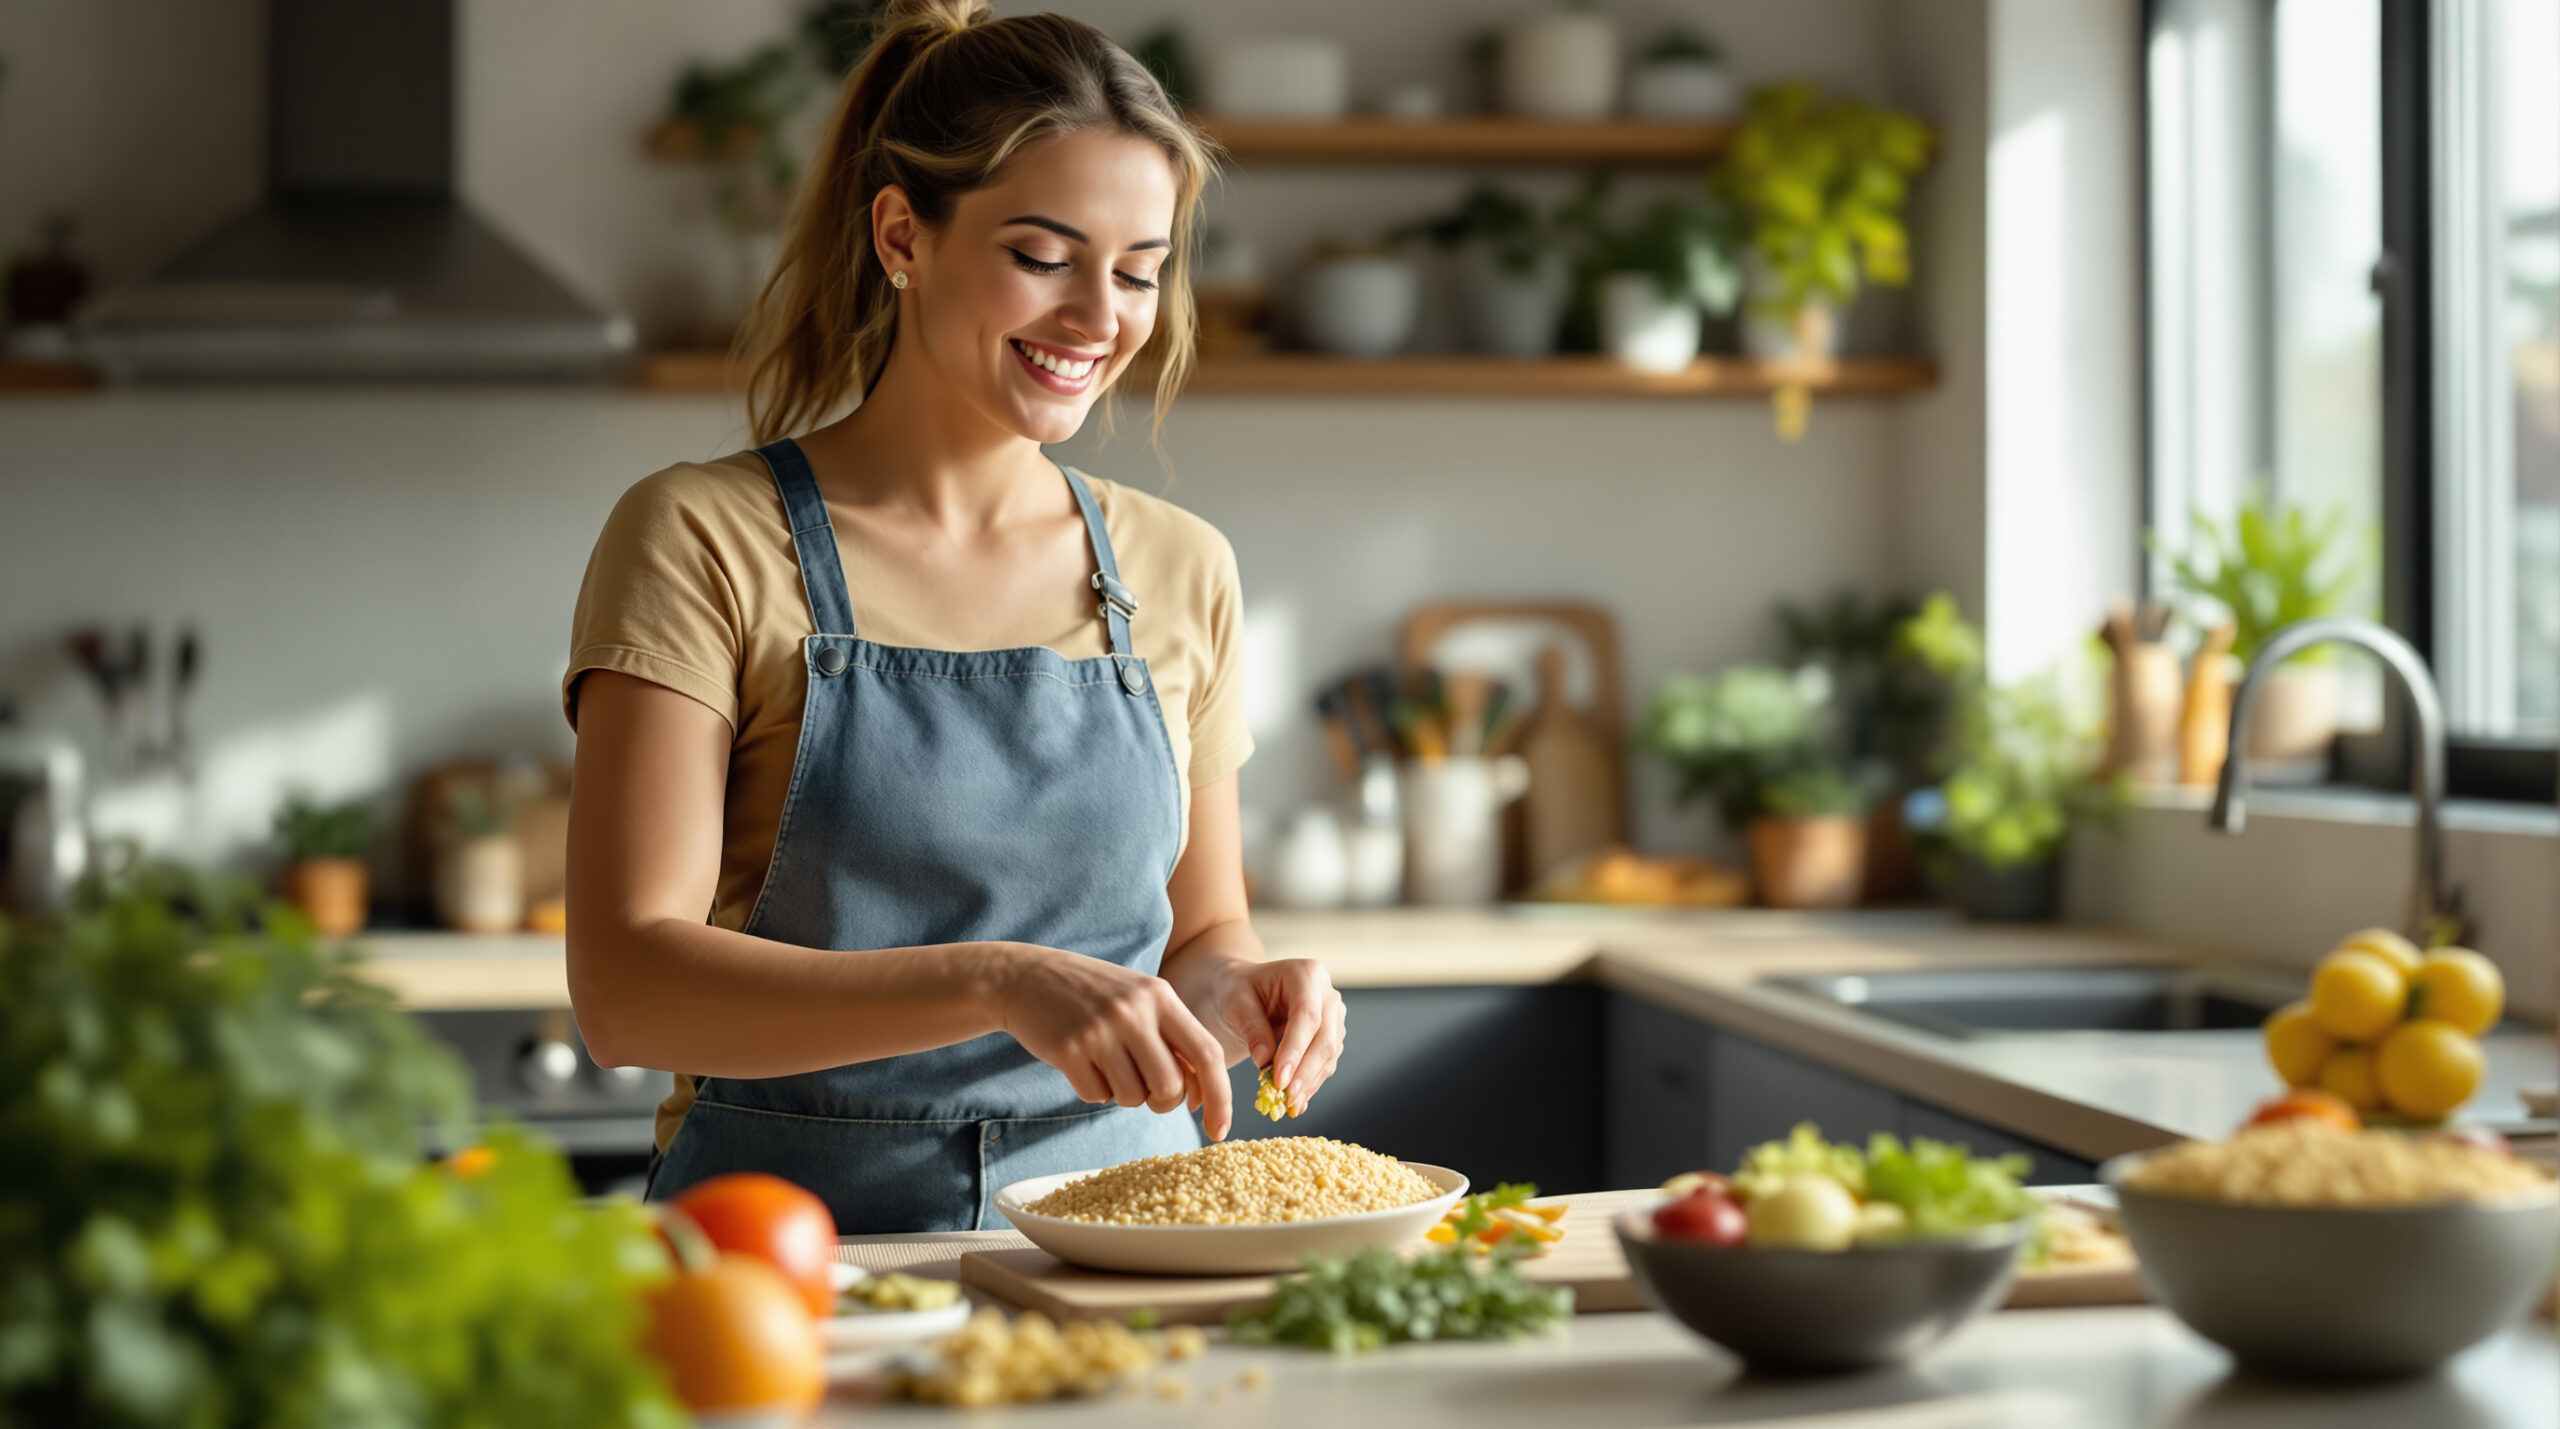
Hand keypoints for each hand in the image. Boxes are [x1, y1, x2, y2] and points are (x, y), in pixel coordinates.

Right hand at [988, 943, 1231, 1131]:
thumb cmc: (1095, 995)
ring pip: (1133, 1097)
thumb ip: (1173, 1037)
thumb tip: (1202, 1094)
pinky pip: (1096, 1096)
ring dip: (1123, 1094)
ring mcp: (1100, 1031)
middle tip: (1145, 1088)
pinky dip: (1093, 1089)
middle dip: (1162, 1101)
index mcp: (1161, 996)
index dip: (1220, 1097)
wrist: (1026, 977)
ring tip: (1106, 1063)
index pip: (1207, 1054)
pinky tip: (1081, 1062)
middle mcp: (1134, 1011)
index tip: (1220, 1129)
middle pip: (1170, 1087)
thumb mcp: (1140, 1000)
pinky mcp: (1068, 1050)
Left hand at [1196, 957, 1345, 1123]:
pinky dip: (1310, 1083)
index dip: (1296, 1049)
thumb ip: (1251, 1027)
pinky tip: (1294, 1102)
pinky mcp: (1330, 1037)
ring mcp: (1333, 1017)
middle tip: (1286, 1097)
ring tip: (1288, 1104)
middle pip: (1325, 1038)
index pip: (1307, 1016)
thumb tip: (1265, 1060)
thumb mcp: (1235, 1001)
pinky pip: (1325, 1064)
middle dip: (1306, 1071)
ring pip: (1328, 1055)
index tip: (1280, 1079)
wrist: (1246, 992)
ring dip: (1309, 1082)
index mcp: (1307, 974)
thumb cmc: (1239, 990)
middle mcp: (1328, 994)